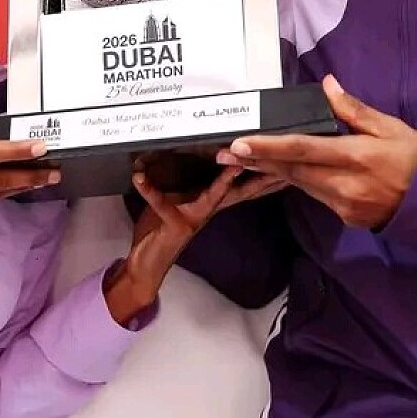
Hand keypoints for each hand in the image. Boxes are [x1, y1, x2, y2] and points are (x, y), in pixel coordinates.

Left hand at [104, 165, 287, 322]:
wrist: (145, 265)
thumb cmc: (159, 229)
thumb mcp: (172, 200)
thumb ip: (179, 181)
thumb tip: (180, 152)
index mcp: (207, 204)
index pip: (237, 186)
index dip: (257, 174)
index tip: (275, 160)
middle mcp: (205, 211)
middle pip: (239, 193)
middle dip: (259, 179)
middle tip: (276, 164)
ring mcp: (193, 219)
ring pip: (214, 197)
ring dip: (224, 183)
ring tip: (234, 165)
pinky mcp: (174, 225)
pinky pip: (162, 203)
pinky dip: (149, 188)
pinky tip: (139, 176)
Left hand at [216, 75, 416, 229]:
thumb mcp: (390, 127)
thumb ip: (353, 109)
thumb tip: (327, 84)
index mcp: (355, 157)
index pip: (301, 149)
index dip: (267, 147)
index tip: (239, 145)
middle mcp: (344, 184)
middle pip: (291, 170)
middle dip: (256, 161)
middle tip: (224, 153)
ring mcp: (344, 205)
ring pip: (300, 184)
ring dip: (272, 171)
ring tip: (242, 160)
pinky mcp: (347, 218)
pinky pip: (315, 195)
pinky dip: (298, 181)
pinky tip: (280, 172)